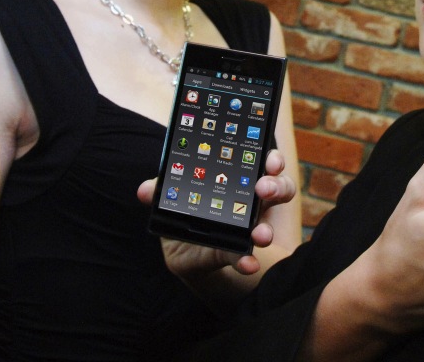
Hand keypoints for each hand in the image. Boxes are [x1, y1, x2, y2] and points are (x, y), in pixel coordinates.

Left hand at [138, 149, 296, 276]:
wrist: (183, 250)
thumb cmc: (185, 211)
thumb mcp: (172, 197)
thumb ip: (162, 190)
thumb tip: (145, 190)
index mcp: (238, 176)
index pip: (261, 161)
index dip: (271, 159)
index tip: (269, 161)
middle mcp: (252, 198)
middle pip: (277, 186)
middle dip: (276, 185)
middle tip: (263, 189)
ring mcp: (251, 226)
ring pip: (268, 226)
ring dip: (267, 227)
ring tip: (260, 235)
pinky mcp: (239, 252)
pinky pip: (248, 255)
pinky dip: (247, 260)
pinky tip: (247, 264)